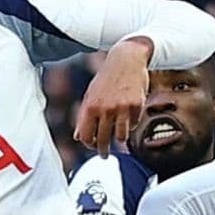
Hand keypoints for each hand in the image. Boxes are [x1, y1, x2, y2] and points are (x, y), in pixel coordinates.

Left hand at [74, 39, 149, 153]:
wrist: (126, 59)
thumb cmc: (106, 78)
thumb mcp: (90, 95)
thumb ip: (84, 116)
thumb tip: (77, 137)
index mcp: (90, 106)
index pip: (85, 136)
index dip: (88, 145)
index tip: (92, 147)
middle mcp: (105, 109)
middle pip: (103, 140)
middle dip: (103, 151)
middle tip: (104, 155)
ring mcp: (122, 108)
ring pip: (121, 137)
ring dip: (119, 139)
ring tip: (119, 138)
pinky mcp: (137, 106)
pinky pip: (134, 125)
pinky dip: (131, 124)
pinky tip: (129, 117)